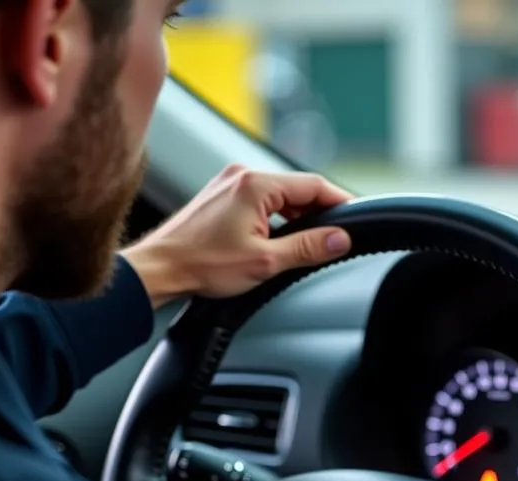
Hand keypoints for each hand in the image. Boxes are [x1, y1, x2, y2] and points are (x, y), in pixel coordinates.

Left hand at [122, 165, 353, 307]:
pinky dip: (275, 218)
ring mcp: (229, 183)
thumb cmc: (202, 264)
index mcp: (255, 184)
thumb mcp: (265, 261)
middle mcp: (242, 175)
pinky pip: (261, 201)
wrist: (161, 269)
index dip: (339, 203)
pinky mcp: (221, 196)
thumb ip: (307, 248)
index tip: (356, 217)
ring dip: (295, 218)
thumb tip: (340, 240)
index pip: (313, 185)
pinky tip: (276, 241)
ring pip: (279, 196)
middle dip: (318, 214)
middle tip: (333, 240)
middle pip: (297, 189)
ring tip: (302, 246)